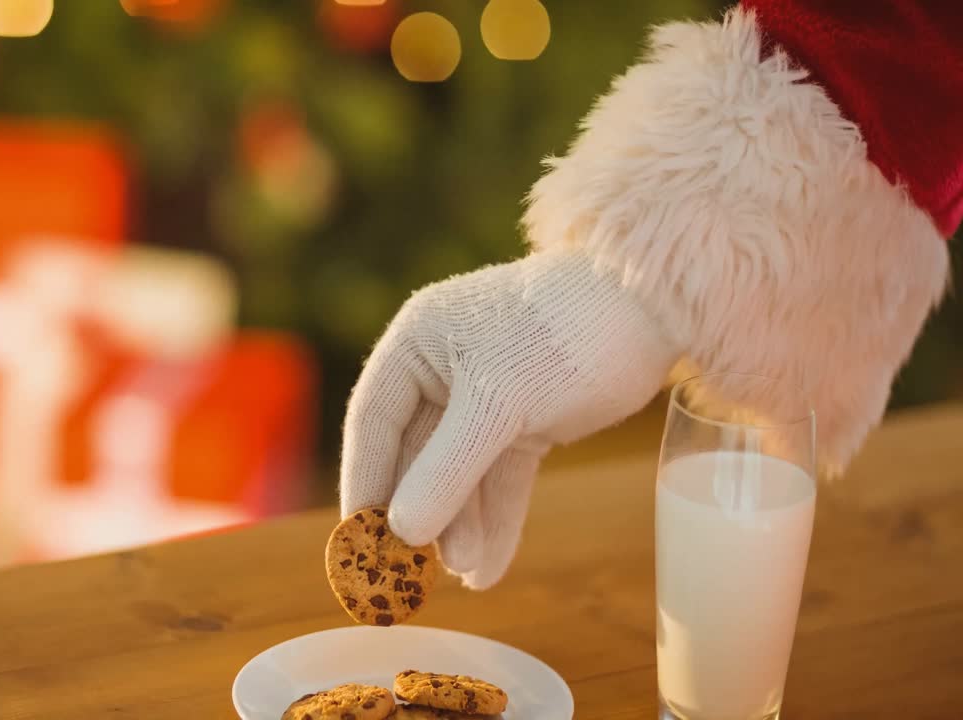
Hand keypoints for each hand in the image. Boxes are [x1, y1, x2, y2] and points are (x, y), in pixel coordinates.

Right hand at [340, 250, 677, 588]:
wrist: (655, 309)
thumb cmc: (564, 334)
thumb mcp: (497, 404)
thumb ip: (445, 470)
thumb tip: (400, 532)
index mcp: (417, 343)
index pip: (373, 420)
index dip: (364, 481)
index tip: (358, 539)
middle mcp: (443, 367)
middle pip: (417, 454)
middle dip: (424, 513)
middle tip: (415, 572)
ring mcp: (486, 394)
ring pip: (461, 471)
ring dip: (463, 525)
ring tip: (467, 575)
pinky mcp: (527, 417)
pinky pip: (501, 475)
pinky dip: (498, 518)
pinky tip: (491, 566)